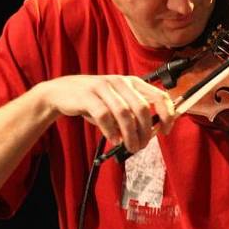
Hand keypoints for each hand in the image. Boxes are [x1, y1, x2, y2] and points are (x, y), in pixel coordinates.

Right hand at [41, 75, 175, 152]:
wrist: (61, 93)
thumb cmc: (95, 101)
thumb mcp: (117, 103)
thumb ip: (133, 114)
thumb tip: (150, 133)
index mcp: (133, 82)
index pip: (159, 95)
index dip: (167, 114)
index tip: (166, 131)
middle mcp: (120, 82)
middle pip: (142, 108)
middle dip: (145, 131)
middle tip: (141, 146)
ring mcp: (104, 87)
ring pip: (124, 114)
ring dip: (130, 135)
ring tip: (130, 147)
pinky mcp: (88, 95)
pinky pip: (104, 115)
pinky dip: (111, 131)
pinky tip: (114, 140)